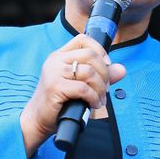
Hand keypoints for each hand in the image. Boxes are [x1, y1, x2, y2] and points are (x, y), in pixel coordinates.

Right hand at [19, 34, 125, 157]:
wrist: (37, 119)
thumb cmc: (59, 102)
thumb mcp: (80, 85)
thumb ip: (100, 76)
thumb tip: (122, 70)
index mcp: (60, 56)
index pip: (83, 39)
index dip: (99, 50)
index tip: (107, 65)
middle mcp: (56, 60)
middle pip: (90, 55)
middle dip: (104, 73)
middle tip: (105, 88)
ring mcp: (54, 72)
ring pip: (89, 72)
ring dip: (100, 88)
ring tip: (99, 99)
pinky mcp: (55, 87)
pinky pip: (84, 88)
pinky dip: (93, 97)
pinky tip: (93, 104)